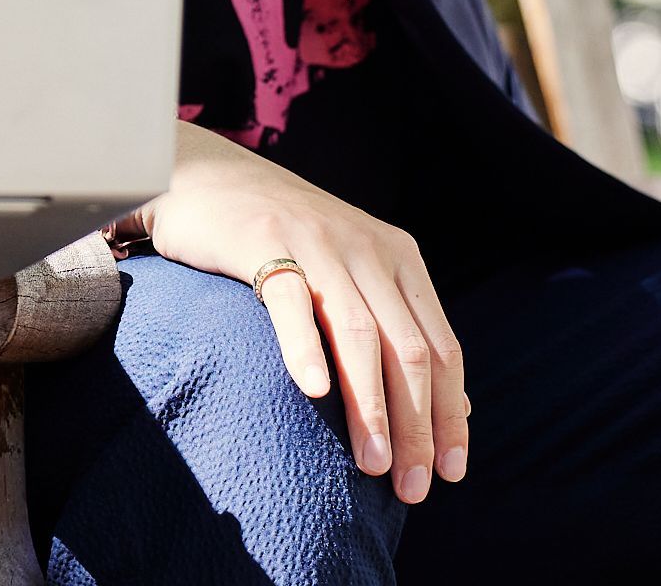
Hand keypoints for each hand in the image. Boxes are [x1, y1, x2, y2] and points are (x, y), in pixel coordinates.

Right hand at [122, 120, 469, 502]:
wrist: (202, 174)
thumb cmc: (278, 238)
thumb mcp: (353, 274)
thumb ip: (399, 329)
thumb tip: (458, 409)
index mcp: (398, 259)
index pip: (443, 348)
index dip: (450, 413)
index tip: (449, 472)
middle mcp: (366, 249)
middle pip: (409, 350)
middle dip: (416, 426)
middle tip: (409, 485)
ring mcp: (316, 243)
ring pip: (360, 334)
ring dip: (370, 405)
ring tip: (370, 463)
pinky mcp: (262, 241)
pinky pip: (290, 301)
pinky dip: (306, 348)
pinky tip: (313, 391)